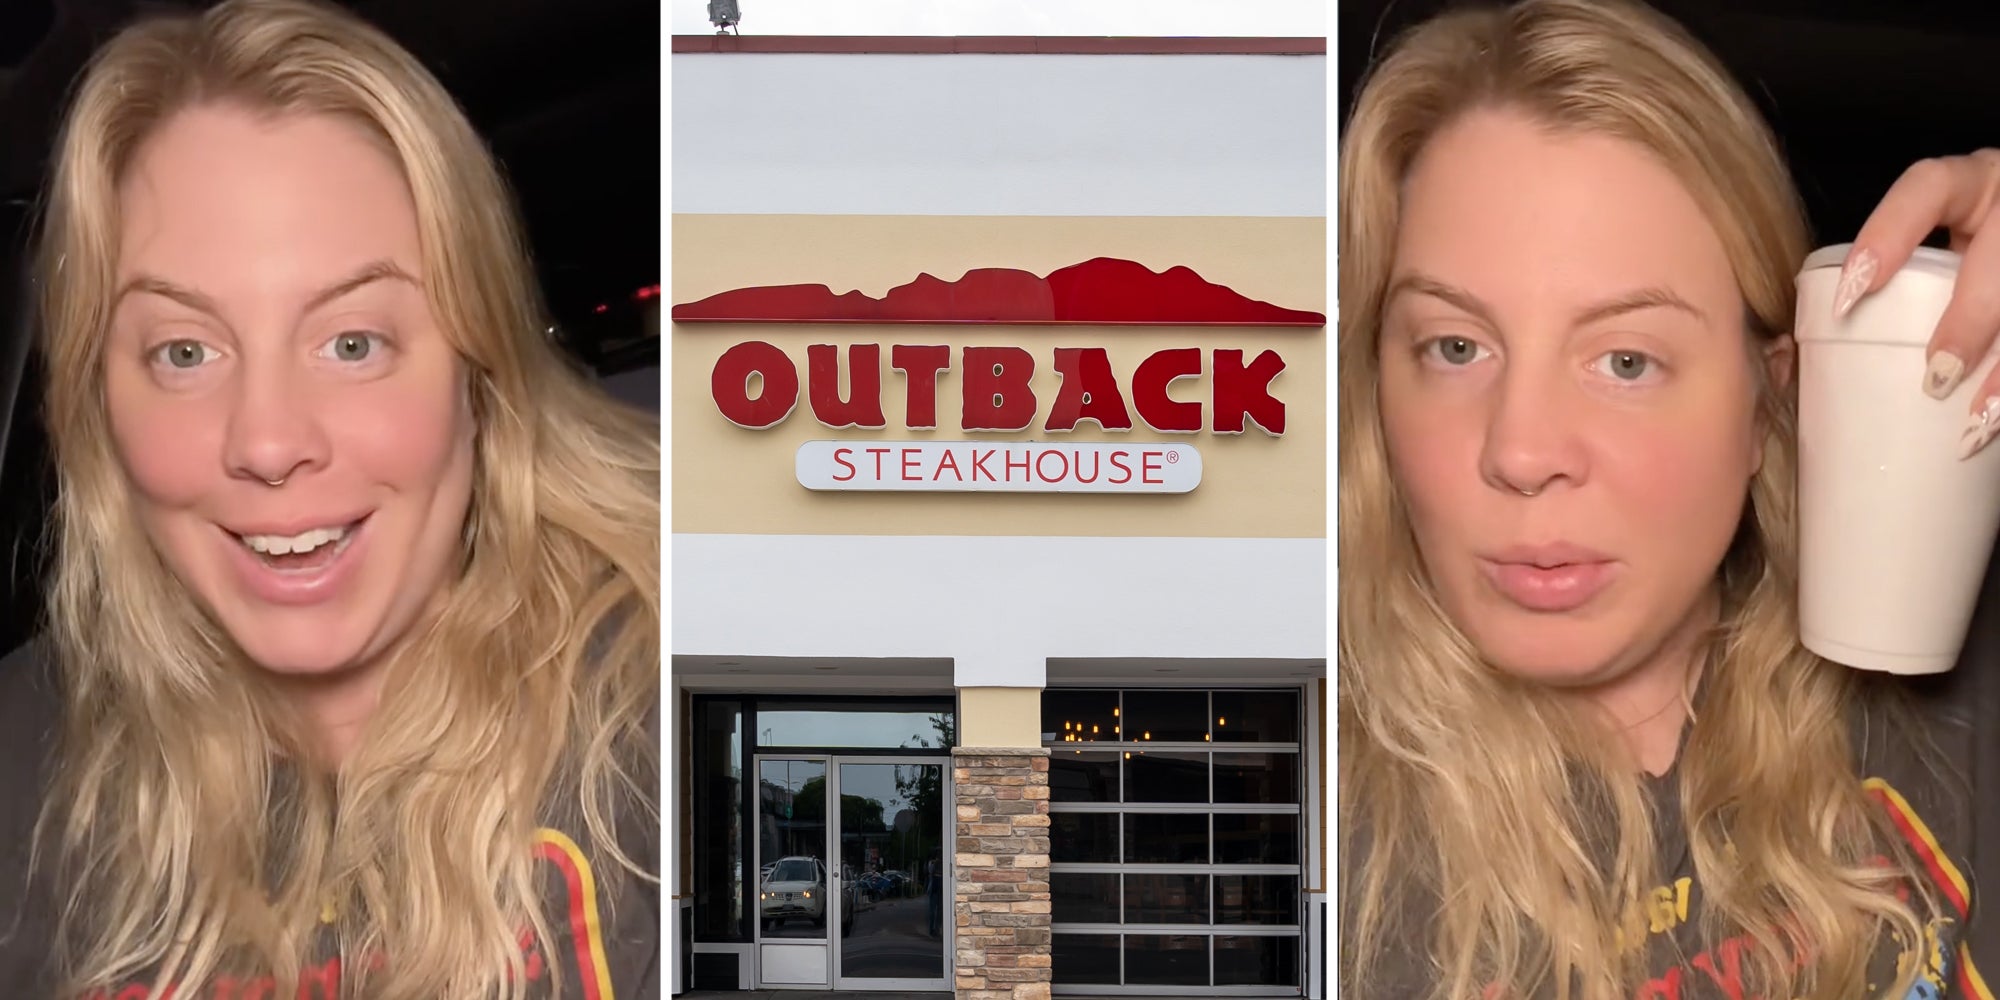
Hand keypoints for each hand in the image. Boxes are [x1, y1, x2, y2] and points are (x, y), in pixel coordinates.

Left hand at [1840, 150, 1999, 456]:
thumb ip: (1890, 284)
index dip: (1889, 234)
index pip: (1928, 187)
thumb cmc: (1956, 258)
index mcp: (1969, 186)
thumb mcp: (1935, 252)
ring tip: (1978, 415)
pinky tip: (1995, 416)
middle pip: (1997, 252)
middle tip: (1937, 372)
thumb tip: (1791, 364)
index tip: (1851, 294)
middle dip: (1972, 314)